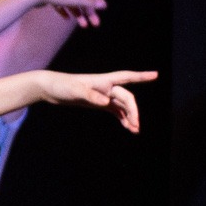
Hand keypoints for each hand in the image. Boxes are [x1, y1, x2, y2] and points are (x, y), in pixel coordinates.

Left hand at [16, 0, 107, 29]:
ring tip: (84, 26)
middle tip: (96, 24)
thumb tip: (104, 5)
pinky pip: (60, 7)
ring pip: (73, 5)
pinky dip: (65, 13)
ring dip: (79, 15)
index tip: (103, 9)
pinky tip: (67, 19)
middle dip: (90, 13)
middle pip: (83, 1)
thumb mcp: (75, 0)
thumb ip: (89, 3)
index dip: (98, 0)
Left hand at [18, 68, 156, 130]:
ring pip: (122, 106)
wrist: (49, 88)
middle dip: (133, 111)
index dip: (142, 76)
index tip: (156, 75)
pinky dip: (122, 118)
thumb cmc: (61, 85)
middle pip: (126, 98)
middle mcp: (106, 87)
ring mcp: (102, 96)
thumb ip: (90, 96)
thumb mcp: (75, 90)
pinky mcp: (97, 103)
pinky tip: (128, 127)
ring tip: (135, 130)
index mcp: (103, 81)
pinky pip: (115, 111)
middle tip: (136, 125)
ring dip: (130, 117)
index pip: (126, 77)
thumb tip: (106, 102)